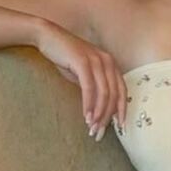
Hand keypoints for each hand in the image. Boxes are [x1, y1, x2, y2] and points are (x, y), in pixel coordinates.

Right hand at [36, 21, 127, 139]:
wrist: (49, 37)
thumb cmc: (66, 58)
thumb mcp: (84, 74)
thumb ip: (95, 88)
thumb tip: (101, 110)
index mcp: (111, 64)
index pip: (122, 91)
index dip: (121, 110)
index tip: (120, 128)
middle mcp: (108, 61)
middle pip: (113, 95)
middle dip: (107, 117)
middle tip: (99, 133)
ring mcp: (96, 60)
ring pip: (103, 93)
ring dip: (98, 113)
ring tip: (91, 128)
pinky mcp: (83, 62)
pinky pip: (89, 87)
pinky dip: (89, 104)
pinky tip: (86, 115)